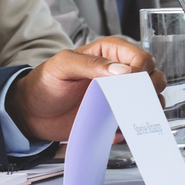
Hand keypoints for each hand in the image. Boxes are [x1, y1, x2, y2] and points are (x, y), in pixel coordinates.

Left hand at [5, 37, 159, 142]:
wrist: (32, 113)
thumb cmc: (45, 82)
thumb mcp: (63, 66)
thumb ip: (91, 64)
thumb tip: (123, 71)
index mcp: (109, 53)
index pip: (140, 58)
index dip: (142, 71)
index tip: (132, 84)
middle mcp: (119, 72)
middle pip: (152, 77)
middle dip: (150, 90)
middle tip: (137, 102)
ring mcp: (118, 95)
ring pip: (150, 99)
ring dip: (147, 109)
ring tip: (131, 117)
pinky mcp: (114, 116)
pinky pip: (135, 121)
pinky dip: (132, 127)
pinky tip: (118, 131)